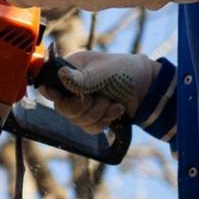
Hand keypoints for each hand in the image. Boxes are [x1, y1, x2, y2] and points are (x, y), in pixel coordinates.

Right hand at [38, 50, 159, 133]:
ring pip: (76, 121)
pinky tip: (116, 110)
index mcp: (71, 69)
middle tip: (99, 98)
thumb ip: (83, 78)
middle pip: (63, 108)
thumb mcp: (105, 72)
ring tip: (112, 103)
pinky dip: (104, 122)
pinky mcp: (92, 116)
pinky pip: (89, 128)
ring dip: (98, 114)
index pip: (50, 85)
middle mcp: (72, 87)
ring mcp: (82, 102)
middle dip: (85, 107)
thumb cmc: (126, 72)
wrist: (148, 87)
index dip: (55, 95)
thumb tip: (61, 74)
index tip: (66, 97)